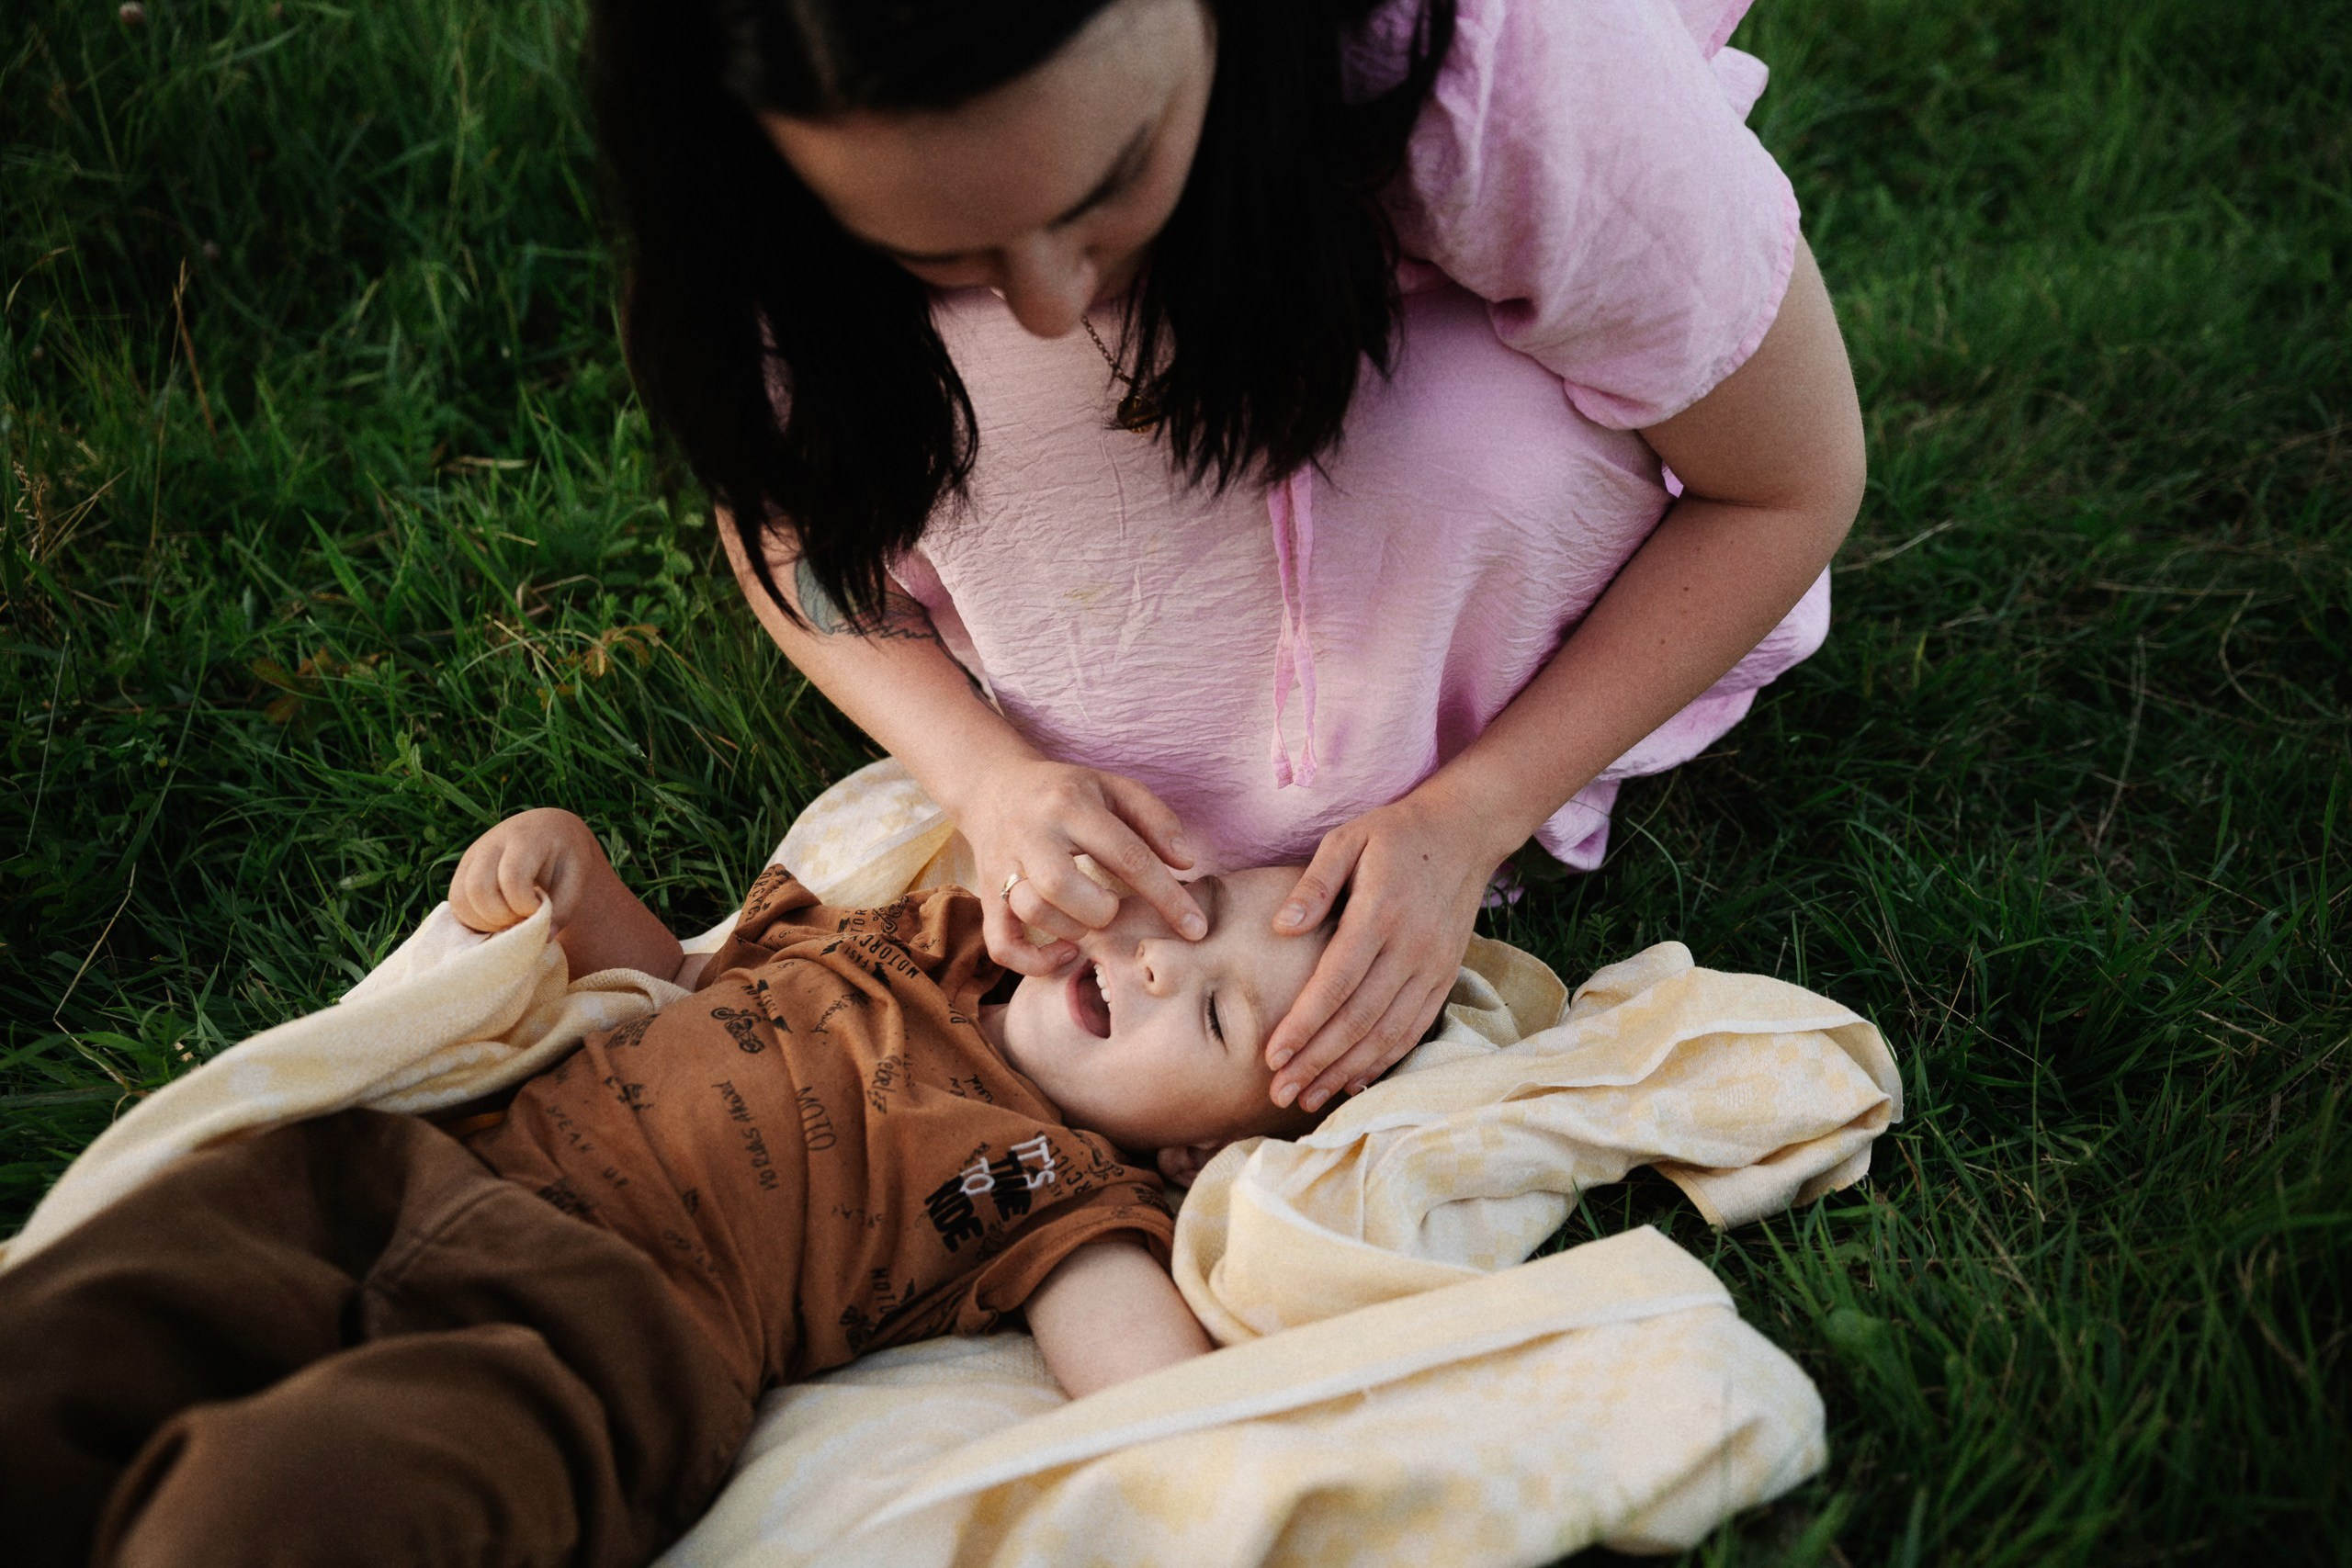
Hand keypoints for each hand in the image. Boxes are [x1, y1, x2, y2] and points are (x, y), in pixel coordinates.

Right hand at [449, 808, 607, 933]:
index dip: (525, 905)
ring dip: (485, 922)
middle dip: (502, 917)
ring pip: (460, 899)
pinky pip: (456, 903)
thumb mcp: (576, 876)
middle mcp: (491, 843)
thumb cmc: (565, 857)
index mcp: (525, 838)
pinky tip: (498, 919)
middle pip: (479, 889)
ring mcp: (472, 856)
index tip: (540, 909)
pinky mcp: (462, 870)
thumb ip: (564, 907)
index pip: (512, 878)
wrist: (547, 830)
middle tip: (523, 918)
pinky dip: (474, 920)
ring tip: (511, 920)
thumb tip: (544, 937)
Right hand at [951, 757, 1206, 974]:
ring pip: (1031, 911)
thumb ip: (1156, 819)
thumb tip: (1185, 863)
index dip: (1167, 896)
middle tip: (1114, 910)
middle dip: (1102, 911)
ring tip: (1090, 921)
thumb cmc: (1067, 793)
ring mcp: (1004, 866)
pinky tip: (1065, 952)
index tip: (1196, 929)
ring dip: (1072, 930)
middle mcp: (1033, 834)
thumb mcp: (1114, 788)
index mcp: (1072, 805)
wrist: (994, 785)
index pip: (1126, 855)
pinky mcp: (987, 895)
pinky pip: (1001, 943)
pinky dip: (1034, 961)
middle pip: (1062, 884)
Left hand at [1261, 793, 1501, 1111]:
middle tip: (1279, 1092)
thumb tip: (1281, 927)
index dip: (1303, 1023)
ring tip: (1307, 1098)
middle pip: (1359, 1019)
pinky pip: (1413, 1029)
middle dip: (1316, 1061)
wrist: (1465, 833)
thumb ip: (1315, 883)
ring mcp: (1434, 967)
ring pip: (1387, 1033)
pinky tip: (1352, 1081)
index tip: (1271, 1055)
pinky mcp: (1446, 977)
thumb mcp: (1348, 838)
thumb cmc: (1394, 836)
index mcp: (1381, 912)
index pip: (1336, 981)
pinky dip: (1383, 1060)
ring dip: (1346, 1071)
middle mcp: (1412, 947)